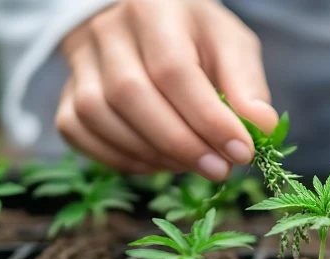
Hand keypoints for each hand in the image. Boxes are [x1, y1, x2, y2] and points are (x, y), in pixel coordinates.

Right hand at [57, 0, 277, 179]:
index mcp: (154, 9)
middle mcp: (108, 30)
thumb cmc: (194, 37)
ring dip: (151, 154)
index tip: (241, 152)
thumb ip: (247, 84)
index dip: (208, 118)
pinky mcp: (66, 92)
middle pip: (131, 95)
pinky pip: (79, 132)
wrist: (143, 24)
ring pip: (100, 116)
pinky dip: (120, 158)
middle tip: (219, 170)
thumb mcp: (229, 45)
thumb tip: (263, 127)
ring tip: (192, 165)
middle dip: (181, 144)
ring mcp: (80, 61)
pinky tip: (156, 163)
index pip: (175, 69)